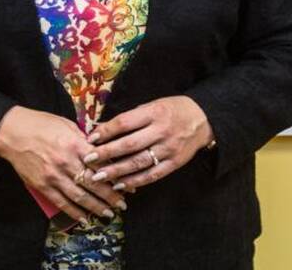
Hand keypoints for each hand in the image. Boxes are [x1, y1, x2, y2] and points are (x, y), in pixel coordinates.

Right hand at [0, 105, 127, 222]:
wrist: (12, 132)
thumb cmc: (40, 124)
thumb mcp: (66, 124)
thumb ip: (83, 139)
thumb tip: (101, 150)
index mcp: (74, 144)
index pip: (100, 163)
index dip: (115, 175)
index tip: (126, 183)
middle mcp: (65, 161)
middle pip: (93, 183)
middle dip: (110, 196)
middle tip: (123, 204)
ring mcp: (53, 176)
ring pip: (80, 197)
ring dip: (96, 207)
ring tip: (108, 214)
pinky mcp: (42, 186)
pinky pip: (62, 203)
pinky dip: (75, 213)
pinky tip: (85, 219)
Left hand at [82, 96, 213, 192]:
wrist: (203, 119)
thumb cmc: (172, 110)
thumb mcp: (152, 105)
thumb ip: (130, 118)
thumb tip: (101, 128)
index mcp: (154, 113)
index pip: (125, 122)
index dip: (107, 131)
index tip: (91, 139)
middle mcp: (161, 131)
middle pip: (130, 144)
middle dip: (107, 153)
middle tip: (89, 160)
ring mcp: (169, 149)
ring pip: (139, 162)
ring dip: (117, 171)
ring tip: (99, 177)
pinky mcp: (175, 163)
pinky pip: (153, 174)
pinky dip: (135, 181)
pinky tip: (120, 185)